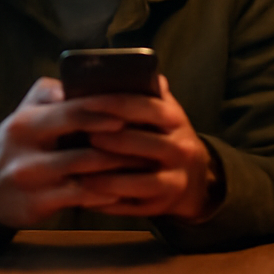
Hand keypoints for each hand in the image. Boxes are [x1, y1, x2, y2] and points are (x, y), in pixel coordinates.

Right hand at [0, 77, 145, 228]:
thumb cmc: (15, 140)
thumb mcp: (26, 110)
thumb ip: (55, 94)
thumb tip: (95, 81)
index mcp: (26, 122)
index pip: (73, 111)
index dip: (105, 111)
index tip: (133, 112)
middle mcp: (27, 152)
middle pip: (84, 150)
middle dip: (121, 148)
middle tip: (149, 143)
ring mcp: (33, 182)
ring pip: (87, 177)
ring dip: (118, 171)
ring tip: (143, 165)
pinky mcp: (36, 206)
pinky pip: (80, 200)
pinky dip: (103, 194)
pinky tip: (120, 189)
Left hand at [80, 76, 217, 220]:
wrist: (196, 179)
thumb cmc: (166, 136)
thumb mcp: (163, 112)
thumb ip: (145, 92)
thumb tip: (122, 67)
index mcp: (175, 119)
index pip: (145, 107)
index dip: (114, 104)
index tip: (84, 101)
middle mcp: (180, 149)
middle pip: (142, 144)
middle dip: (109, 140)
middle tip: (79, 136)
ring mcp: (173, 180)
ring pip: (138, 180)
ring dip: (106, 176)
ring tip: (77, 171)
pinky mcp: (162, 206)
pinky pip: (132, 206)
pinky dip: (107, 202)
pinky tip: (84, 196)